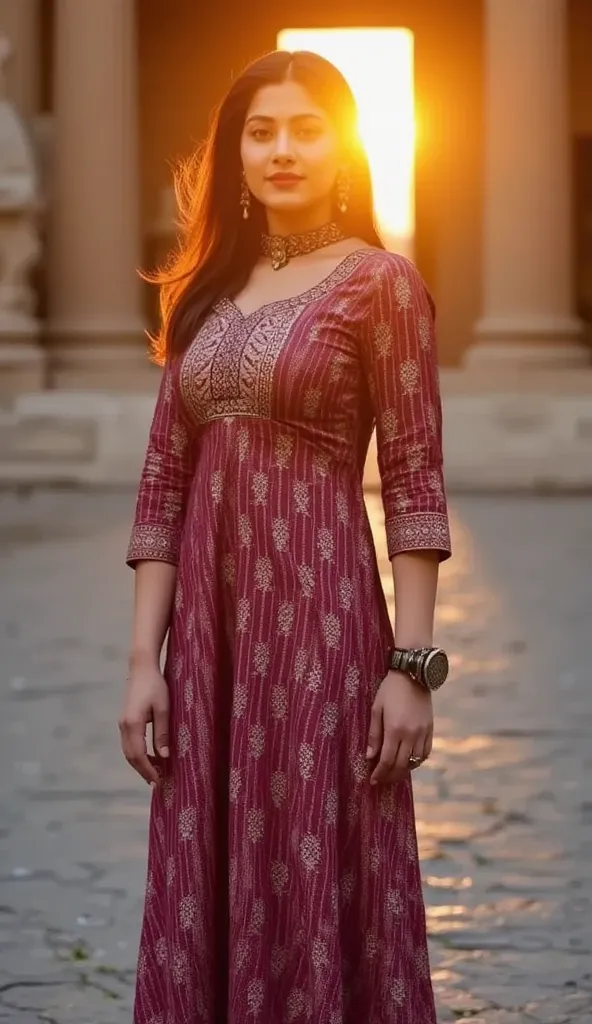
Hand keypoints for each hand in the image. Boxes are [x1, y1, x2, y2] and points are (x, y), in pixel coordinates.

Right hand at [118, 657, 169, 785]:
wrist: (142, 668)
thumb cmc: (156, 685)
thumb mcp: (163, 709)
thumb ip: (162, 733)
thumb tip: (164, 756)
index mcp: (133, 724)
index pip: (139, 755)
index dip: (148, 770)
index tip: (158, 782)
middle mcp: (124, 726)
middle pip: (131, 756)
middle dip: (143, 771)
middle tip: (157, 783)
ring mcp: (122, 723)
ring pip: (128, 751)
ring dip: (139, 763)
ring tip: (154, 773)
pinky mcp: (125, 720)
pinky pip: (129, 743)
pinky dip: (137, 754)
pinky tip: (149, 757)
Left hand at [366, 670, 432, 785]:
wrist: (413, 674)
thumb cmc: (390, 690)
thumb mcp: (376, 709)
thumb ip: (374, 734)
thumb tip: (370, 756)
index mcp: (394, 729)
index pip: (387, 760)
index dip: (380, 773)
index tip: (373, 780)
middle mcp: (411, 734)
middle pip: (401, 765)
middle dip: (390, 776)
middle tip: (382, 780)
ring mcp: (423, 732)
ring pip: (415, 761)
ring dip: (404, 771)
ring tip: (394, 773)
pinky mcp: (430, 729)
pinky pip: (426, 752)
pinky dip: (417, 761)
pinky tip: (409, 762)